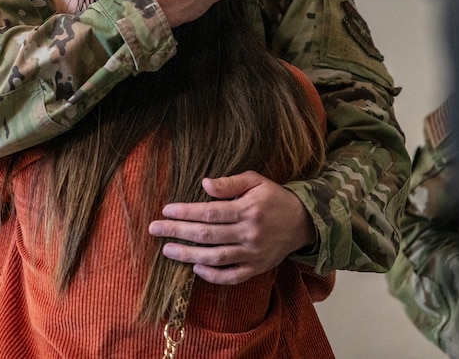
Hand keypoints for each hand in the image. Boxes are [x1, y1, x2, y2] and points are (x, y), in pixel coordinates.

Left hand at [148, 171, 315, 284]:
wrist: (303, 222)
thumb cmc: (274, 198)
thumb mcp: (256, 181)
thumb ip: (230, 183)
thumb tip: (204, 184)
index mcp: (248, 210)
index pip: (210, 212)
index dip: (186, 212)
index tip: (166, 210)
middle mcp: (249, 234)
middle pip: (207, 235)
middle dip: (177, 232)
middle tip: (154, 229)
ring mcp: (253, 254)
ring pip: (215, 258)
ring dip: (188, 255)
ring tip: (167, 250)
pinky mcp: (257, 268)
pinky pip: (232, 276)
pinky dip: (213, 276)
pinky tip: (195, 268)